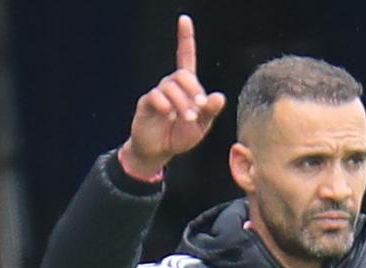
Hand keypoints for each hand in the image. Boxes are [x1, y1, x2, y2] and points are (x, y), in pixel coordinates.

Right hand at [121, 14, 226, 178]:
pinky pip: (156, 95)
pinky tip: (169, 115)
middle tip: (198, 110)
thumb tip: (219, 97)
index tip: (184, 19)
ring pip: (171, 86)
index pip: (185, 57)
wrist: (159, 152)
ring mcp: (157, 93)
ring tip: (186, 118)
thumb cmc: (180, 137)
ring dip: (182, 102)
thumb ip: (210, 112)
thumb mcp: (201, 127)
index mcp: (186, 88)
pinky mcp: (146, 103)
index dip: (185, 38)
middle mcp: (171, 86)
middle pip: (182, 75)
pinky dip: (166, 104)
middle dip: (193, 91)